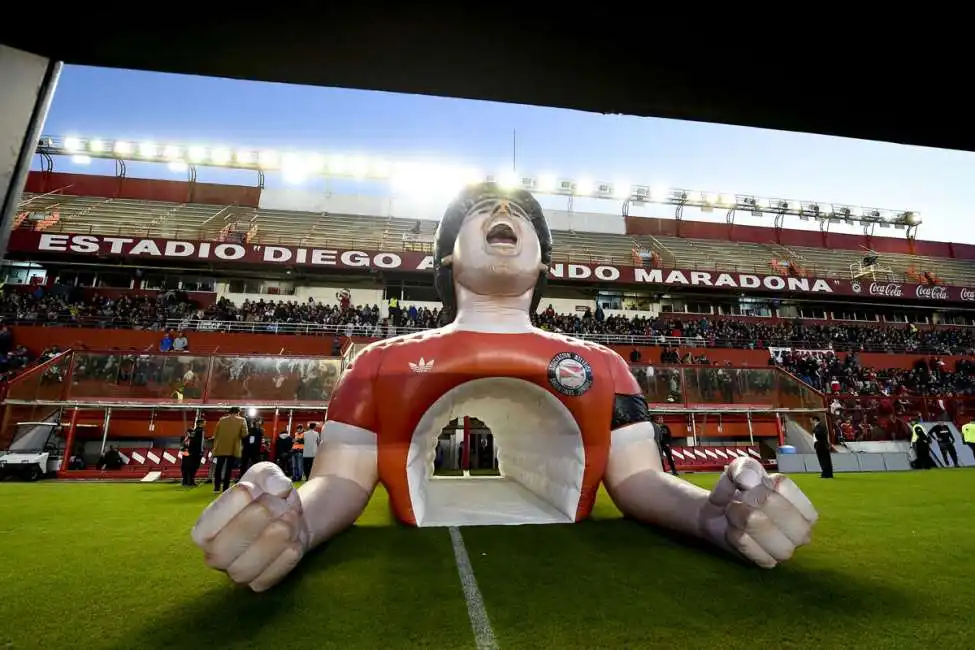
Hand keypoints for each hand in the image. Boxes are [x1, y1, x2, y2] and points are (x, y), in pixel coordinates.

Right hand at [191, 462, 309, 591]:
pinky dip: (285, 559)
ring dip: (272, 541)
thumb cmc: (268, 496)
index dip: (232, 504)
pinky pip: (268, 579)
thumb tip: (278, 488)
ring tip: (290, 518)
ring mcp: (237, 573)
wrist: (291, 515)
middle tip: (277, 505)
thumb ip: (268, 475)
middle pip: (220, 552)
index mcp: (204, 529)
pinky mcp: (260, 583)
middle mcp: (215, 555)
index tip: (254, 488)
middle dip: (253, 523)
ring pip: (243, 570)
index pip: (205, 526)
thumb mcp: (264, 475)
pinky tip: (295, 540)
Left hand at [698, 457, 818, 567]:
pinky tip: (734, 532)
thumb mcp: (739, 470)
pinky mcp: (769, 562)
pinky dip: (739, 539)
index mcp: (800, 502)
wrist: (715, 514)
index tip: (747, 486)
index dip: (758, 484)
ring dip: (743, 521)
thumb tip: (749, 480)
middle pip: (782, 512)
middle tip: (737, 502)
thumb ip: (745, 468)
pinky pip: (756, 552)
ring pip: (770, 533)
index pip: (784, 487)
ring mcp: (787, 548)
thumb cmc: (736, 491)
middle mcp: (801, 527)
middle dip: (752, 503)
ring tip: (734, 515)